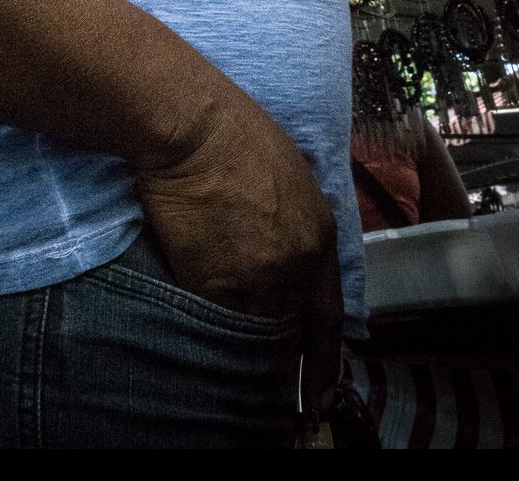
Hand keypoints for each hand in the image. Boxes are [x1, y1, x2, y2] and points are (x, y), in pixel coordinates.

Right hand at [136, 83, 343, 408]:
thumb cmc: (233, 132)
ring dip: (235, 333)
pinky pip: (211, 319)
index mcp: (319, 235)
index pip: (327, 314)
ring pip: (249, 329)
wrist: (192, 125)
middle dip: (273, 346)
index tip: (320, 393)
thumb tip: (279, 245)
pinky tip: (191, 311)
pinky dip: (202, 321)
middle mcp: (297, 265)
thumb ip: (293, 220)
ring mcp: (257, 277)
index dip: (323, 359)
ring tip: (217, 326)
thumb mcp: (287, 172)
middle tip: (262, 368)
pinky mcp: (214, 282)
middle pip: (288, 328)